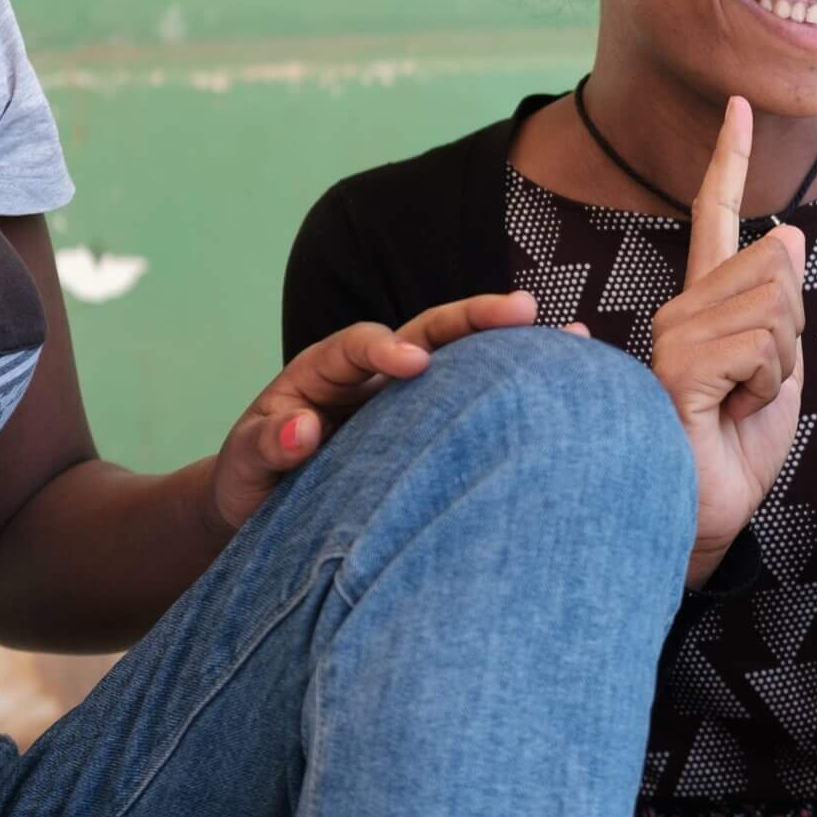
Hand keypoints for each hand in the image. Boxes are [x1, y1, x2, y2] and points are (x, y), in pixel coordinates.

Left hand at [209, 292, 573, 530]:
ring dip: (511, 346)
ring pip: (463, 360)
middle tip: (522, 309)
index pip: (358, 345)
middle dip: (473, 318)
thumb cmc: (252, 482)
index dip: (384, 349)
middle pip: (428, 330)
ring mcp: (410, 399)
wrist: (266, 507)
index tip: (412, 365)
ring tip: (572, 336)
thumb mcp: (244, 466)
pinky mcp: (433, 429)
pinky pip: (477, 401)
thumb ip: (268, 446)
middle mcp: (376, 373)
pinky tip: (571, 378)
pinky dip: (519, 387)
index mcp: (325, 371)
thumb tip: (303, 429)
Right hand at [649, 96, 806, 586]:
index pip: (717, 217)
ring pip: (776, 305)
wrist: (704, 518)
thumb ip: (780, 305)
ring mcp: (672, 333)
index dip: (728, 160)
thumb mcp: (778, 370)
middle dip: (794, 331)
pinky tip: (732, 412)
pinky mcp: (676, 365)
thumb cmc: (735, 452)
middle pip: (778, 268)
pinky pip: (761, 344)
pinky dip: (767, 385)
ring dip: (782, 365)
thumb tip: (785, 230)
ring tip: (742, 404)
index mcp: (704, 304)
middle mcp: (680, 308)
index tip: (738, 107)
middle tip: (758, 388)